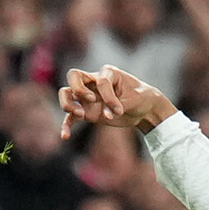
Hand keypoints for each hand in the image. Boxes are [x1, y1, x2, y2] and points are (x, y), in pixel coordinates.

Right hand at [57, 66, 176, 138]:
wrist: (142, 110)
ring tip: (81, 115)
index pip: (101, 82)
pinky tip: (66, 136)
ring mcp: (87, 97)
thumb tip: (105, 115)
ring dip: (68, 104)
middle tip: (91, 99)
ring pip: (66, 94)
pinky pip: (70, 117)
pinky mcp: (86, 111)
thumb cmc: (140, 98)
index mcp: (108, 73)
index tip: (119, 110)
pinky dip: (66, 126)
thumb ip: (119, 105)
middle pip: (73, 76)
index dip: (109, 97)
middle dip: (78, 88)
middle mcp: (93, 82)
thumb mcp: (136, 99)